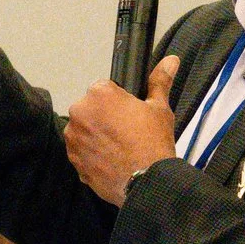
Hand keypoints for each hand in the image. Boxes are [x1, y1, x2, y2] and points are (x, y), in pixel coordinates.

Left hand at [64, 57, 179, 205]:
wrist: (146, 182)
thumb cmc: (152, 143)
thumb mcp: (160, 108)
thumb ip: (160, 81)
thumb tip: (171, 60)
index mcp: (98, 94)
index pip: (104, 89)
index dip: (119, 102)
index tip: (130, 115)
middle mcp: (79, 112)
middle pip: (92, 110)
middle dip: (105, 118)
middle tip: (127, 133)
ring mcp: (73, 138)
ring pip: (86, 130)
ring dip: (97, 136)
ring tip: (120, 149)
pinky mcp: (73, 160)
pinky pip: (82, 151)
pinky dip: (93, 155)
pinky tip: (112, 161)